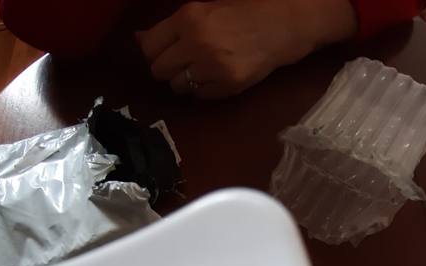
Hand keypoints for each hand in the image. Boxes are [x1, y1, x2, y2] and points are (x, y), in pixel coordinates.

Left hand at [137, 0, 356, 98]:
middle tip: (181, 61)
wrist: (285, 24)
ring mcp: (212, 69)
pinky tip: (216, 75)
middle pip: (159, 71)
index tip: (160, 51)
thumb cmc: (246, 8)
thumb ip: (173, 24)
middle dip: (166, 67)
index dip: (152, 51)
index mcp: (188, 18)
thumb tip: (140, 38)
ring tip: (200, 68)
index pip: (149, 47)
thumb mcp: (207, 6)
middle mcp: (196, 45)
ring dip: (184, 80)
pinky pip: (200, 96)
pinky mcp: (227, 86)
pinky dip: (203, 89)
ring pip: (178, 87)